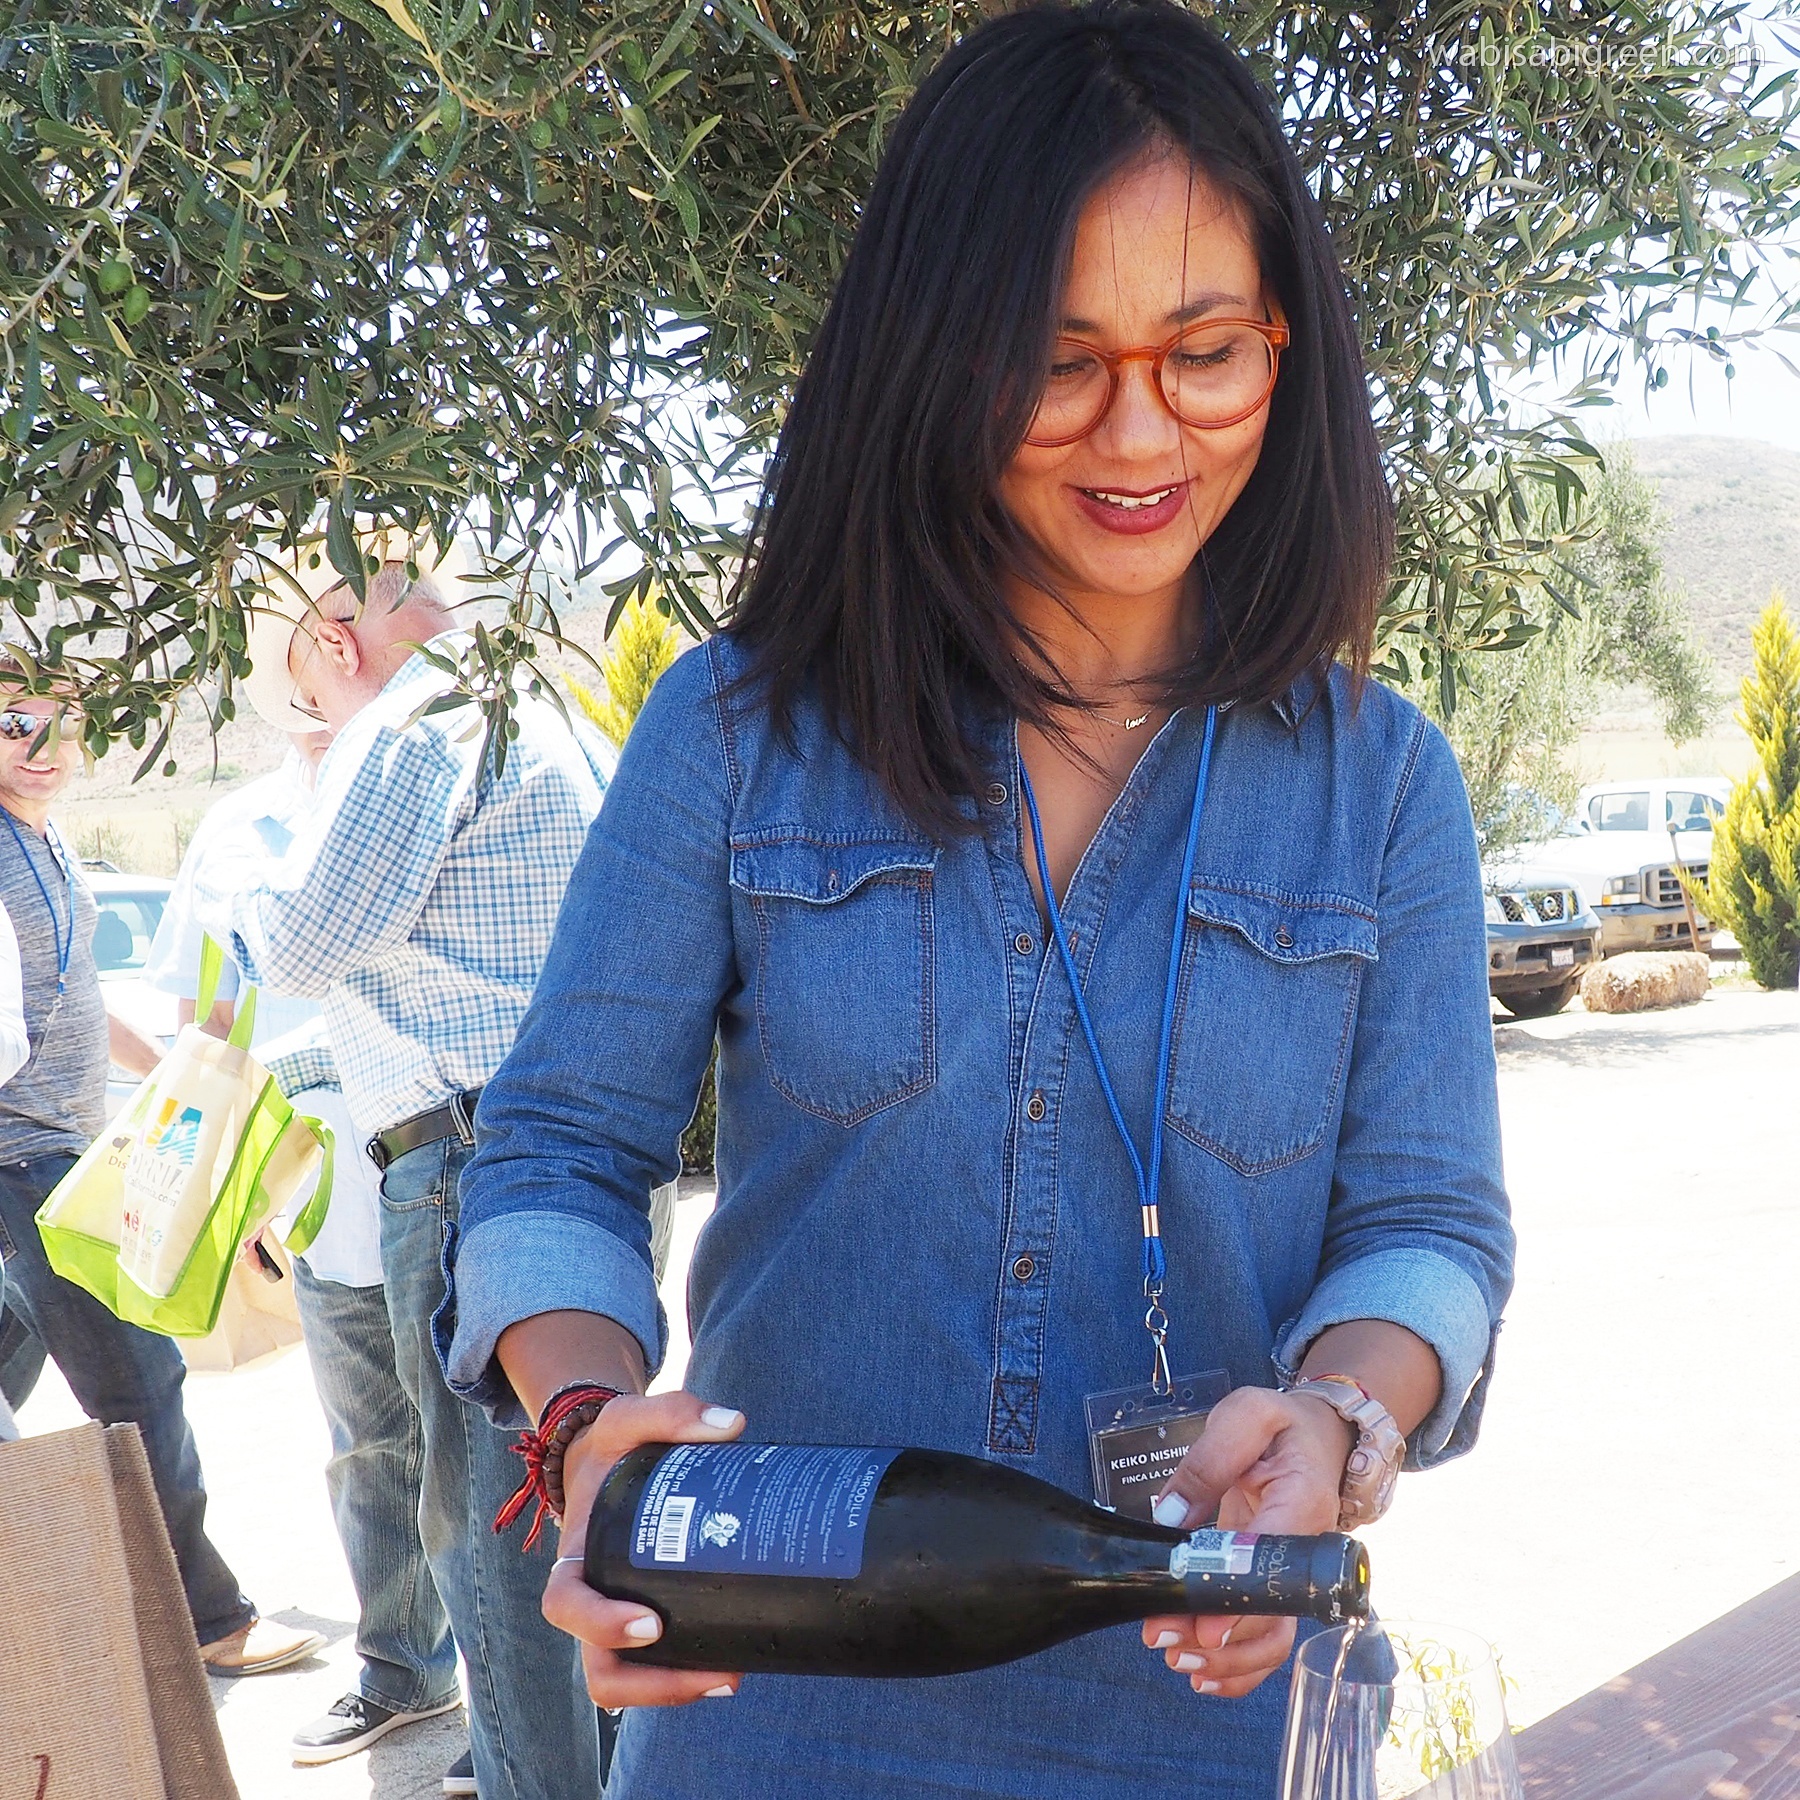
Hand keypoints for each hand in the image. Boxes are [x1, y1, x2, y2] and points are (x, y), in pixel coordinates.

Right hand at [541, 1390, 746, 1709]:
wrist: (608, 1458)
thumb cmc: (613, 1446)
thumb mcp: (629, 1417)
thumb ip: (671, 1411)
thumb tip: (731, 1426)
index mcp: (575, 1556)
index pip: (566, 1606)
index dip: (602, 1626)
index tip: (652, 1624)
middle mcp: (591, 1596)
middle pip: (600, 1671)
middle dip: (655, 1685)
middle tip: (717, 1670)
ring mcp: (616, 1614)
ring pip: (627, 1681)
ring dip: (675, 1690)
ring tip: (734, 1674)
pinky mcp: (647, 1616)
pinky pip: (657, 1662)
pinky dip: (689, 1669)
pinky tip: (739, 1655)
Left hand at [1139, 1385, 1353, 1697]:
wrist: (1319, 1434)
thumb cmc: (1280, 1424)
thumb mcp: (1244, 1415)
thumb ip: (1207, 1460)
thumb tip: (1169, 1515)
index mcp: (1300, 1502)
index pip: (1270, 1563)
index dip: (1235, 1600)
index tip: (1200, 1626)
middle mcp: (1306, 1550)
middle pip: (1273, 1616)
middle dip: (1218, 1639)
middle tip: (1161, 1637)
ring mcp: (1294, 1573)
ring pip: (1273, 1637)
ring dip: (1226, 1660)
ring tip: (1175, 1658)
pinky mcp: (1278, 1583)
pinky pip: (1269, 1634)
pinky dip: (1242, 1665)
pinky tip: (1206, 1675)